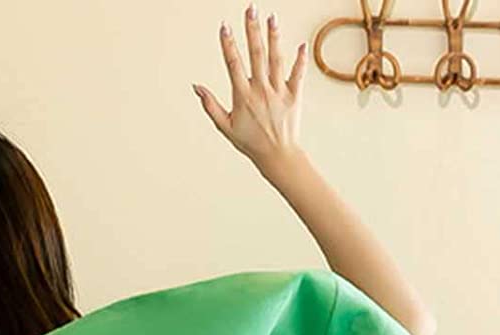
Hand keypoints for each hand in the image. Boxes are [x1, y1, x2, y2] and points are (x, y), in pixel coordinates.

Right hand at [195, 8, 306, 177]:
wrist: (277, 156)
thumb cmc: (251, 143)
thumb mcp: (225, 127)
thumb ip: (210, 105)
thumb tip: (197, 87)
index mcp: (243, 96)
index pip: (233, 64)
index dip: (228, 44)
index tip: (224, 27)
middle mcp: (261, 90)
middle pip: (256, 54)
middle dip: (252, 29)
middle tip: (251, 9)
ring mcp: (279, 92)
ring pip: (276, 59)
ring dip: (274, 37)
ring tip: (271, 18)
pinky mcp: (294, 96)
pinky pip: (298, 74)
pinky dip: (300, 59)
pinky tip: (302, 44)